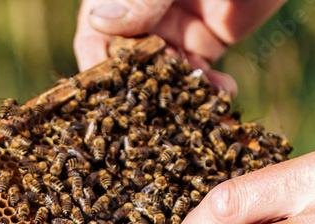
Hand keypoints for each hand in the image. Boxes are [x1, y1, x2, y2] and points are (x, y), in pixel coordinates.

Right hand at [74, 0, 287, 94]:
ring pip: (164, 76)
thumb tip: (100, 20)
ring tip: (194, 109)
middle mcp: (141, 16)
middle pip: (129, 65)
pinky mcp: (206, 40)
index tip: (106, 98)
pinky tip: (220, 94)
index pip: (94, 36)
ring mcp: (173, 30)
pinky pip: (199, 74)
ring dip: (178, 96)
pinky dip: (208, 89)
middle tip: (155, 116)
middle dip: (141, 93)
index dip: (97, 69)